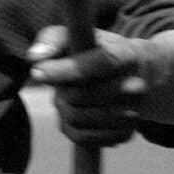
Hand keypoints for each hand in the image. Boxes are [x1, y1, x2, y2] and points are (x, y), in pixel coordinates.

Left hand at [27, 26, 173, 145]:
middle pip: (79, 97)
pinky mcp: (126, 134)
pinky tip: (78, 112)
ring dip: (64, 110)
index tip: (37, 73)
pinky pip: (83, 139)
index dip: (65, 71)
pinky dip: (71, 127)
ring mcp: (134, 113)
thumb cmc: (99, 50)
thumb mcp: (80, 34)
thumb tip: (34, 59)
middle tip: (62, 86)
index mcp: (127, 55)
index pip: (96, 65)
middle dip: (61, 91)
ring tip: (71, 97)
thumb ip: (53, 38)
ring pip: (77, 119)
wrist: (139, 74)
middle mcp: (136, 86)